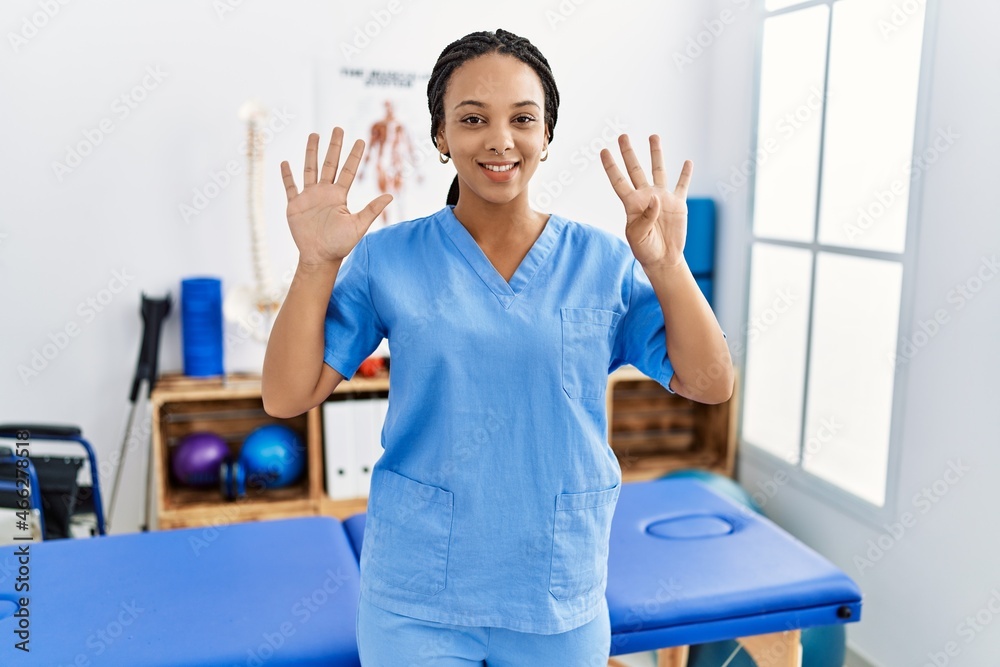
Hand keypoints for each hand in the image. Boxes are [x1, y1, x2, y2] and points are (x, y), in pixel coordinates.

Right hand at [280, 127, 392, 266]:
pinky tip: (285, 163)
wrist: (319, 257)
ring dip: (311, 152)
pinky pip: (290, 187)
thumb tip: (390, 195)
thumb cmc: (340, 244)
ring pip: (310, 169)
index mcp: (339, 196)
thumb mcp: (358, 225)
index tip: (361, 140)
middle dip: (334, 146)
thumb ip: (372, 209)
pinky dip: (286, 175)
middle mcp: (324, 192)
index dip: (354, 155)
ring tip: (314, 135)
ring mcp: (309, 197)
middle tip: (338, 128)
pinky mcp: (294, 205)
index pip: (348, 170)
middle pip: (329, 163)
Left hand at [601, 134, 692, 269]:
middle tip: (623, 135)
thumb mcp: (639, 236)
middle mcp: (646, 196)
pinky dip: (686, 174)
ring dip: (656, 154)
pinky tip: (688, 162)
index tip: (604, 150)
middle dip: (628, 153)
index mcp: (632, 204)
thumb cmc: (646, 249)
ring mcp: (662, 198)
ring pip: (658, 170)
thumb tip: (656, 198)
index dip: (611, 166)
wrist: (664, 259)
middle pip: (635, 169)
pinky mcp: (678, 204)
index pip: (619, 181)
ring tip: (653, 136)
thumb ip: (645, 218)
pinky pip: (682, 185)